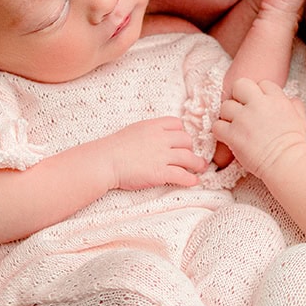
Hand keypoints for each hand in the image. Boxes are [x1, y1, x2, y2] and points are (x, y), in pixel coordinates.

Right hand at [93, 116, 208, 190]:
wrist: (105, 161)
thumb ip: (148, 132)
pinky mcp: (160, 173)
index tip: (180, 141)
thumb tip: (156, 138)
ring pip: (189, 158)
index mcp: (153, 126)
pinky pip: (182, 175)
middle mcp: (161, 139)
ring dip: (197, 164)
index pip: (177, 124)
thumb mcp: (133, 130)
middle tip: (191, 155)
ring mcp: (162, 156)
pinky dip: (191, 179)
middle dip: (190, 148)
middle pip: (186, 140)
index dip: (180, 132)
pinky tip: (194, 182)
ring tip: (201, 167)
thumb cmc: (113, 148)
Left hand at [213, 78, 305, 176]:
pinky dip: (220, 132)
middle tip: (242, 111)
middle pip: (240, 85)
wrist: (286, 162)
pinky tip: (228, 138)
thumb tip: (292, 100)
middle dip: (239, 96)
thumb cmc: (294, 144)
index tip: (258, 105)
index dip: (258, 94)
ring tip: (235, 127)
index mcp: (276, 99)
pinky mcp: (233, 134)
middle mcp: (259, 105)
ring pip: (225, 106)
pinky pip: (217, 126)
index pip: (262, 83)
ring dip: (228, 116)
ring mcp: (244, 118)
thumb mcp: (300, 119)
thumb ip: (294, 106)